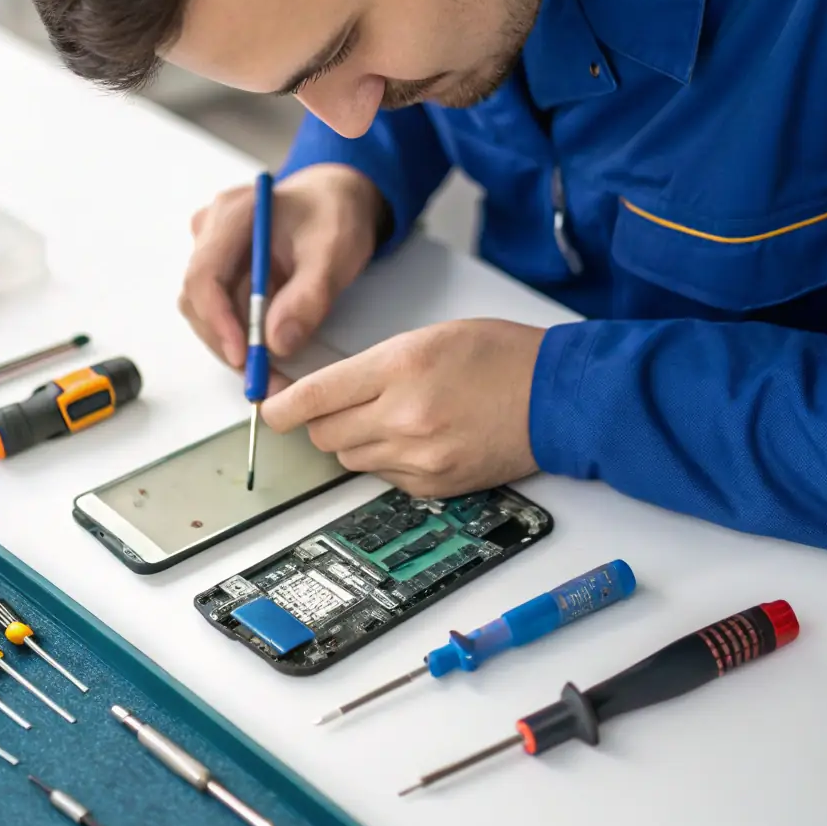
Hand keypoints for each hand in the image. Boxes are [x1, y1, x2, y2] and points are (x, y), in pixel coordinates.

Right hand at [179, 164, 382, 370]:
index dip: (218, 321)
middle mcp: (211, 231)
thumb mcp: (335, 251)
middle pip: (199, 299)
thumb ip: (309, 295)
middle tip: (264, 380)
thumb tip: (278, 343)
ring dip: (234, 347)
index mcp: (234, 213)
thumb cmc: (334, 215)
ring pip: (206, 312)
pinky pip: (220, 313)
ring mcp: (211, 251)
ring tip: (271, 375)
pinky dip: (241, 339)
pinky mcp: (220, 272)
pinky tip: (266, 357)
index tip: (243, 355)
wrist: (334, 201)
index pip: (205, 274)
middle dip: (229, 344)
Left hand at [263, 319, 544, 497]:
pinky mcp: (433, 486)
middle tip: (340, 403)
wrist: (556, 398)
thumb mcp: (427, 338)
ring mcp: (419, 458)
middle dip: (320, 420)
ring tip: (390, 416)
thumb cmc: (500, 357)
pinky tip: (415, 438)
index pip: (314, 396)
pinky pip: (382, 478)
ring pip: (348, 458)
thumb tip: (325, 390)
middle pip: (322, 433)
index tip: (269, 407)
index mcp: (400, 368)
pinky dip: (385, 460)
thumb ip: (372, 365)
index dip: (280, 405)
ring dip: (353, 439)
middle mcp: (404, 417)